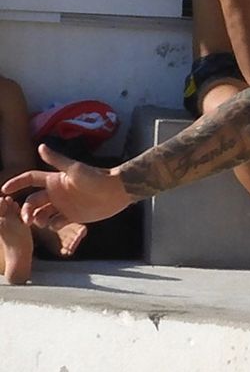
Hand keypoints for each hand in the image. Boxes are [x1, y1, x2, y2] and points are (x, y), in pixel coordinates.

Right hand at [1, 143, 132, 228]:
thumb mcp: (74, 168)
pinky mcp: (72, 216)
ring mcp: (63, 205)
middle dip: (26, 209)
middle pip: (32, 200)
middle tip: (26, 219)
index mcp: (55, 179)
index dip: (16, 183)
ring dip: (37, 219)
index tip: (3, 190)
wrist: (115, 191)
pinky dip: (52, 225)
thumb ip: (56, 160)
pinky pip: (55, 223)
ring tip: (40, 222)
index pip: (30, 179)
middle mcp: (56, 192)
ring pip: (41, 213)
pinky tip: (56, 224)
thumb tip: (40, 146)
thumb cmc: (96, 177)